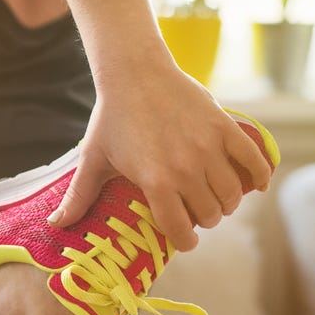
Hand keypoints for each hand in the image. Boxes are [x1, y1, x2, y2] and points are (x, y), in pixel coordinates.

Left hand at [48, 64, 271, 251]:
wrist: (135, 73)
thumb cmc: (110, 119)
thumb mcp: (92, 160)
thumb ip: (78, 197)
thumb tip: (55, 225)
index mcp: (156, 182)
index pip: (180, 229)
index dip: (184, 241)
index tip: (183, 240)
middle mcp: (187, 169)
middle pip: (209, 215)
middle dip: (203, 221)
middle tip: (195, 214)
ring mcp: (209, 147)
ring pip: (232, 194)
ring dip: (226, 204)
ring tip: (216, 200)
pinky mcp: (225, 127)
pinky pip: (255, 159)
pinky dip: (260, 176)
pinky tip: (255, 185)